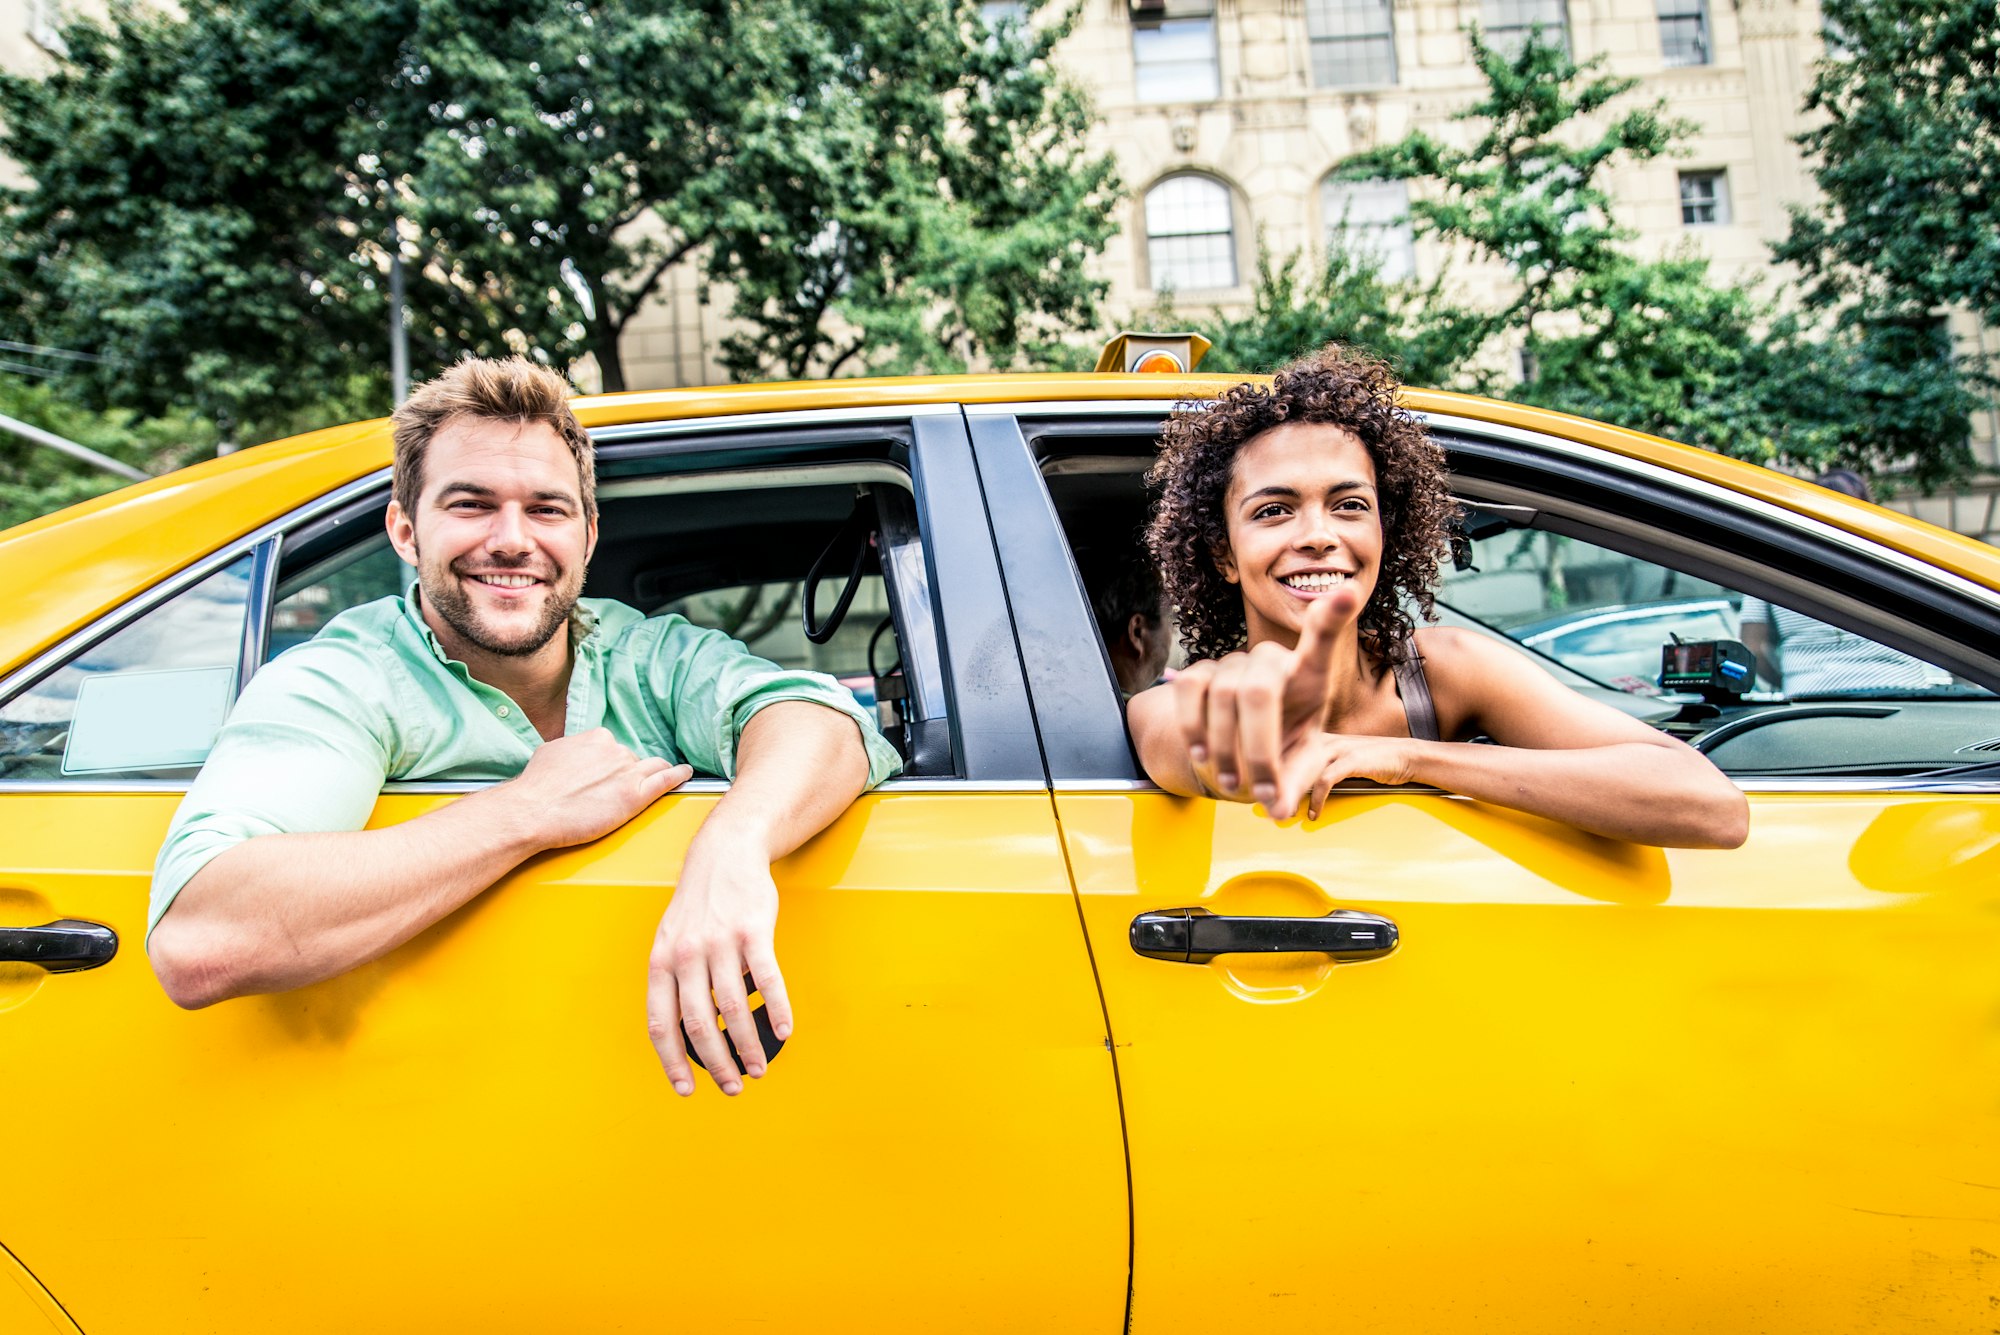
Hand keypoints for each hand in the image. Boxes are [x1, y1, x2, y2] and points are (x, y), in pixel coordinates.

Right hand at [503, 728, 691, 847]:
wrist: (533, 810)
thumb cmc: (537, 786)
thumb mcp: (552, 752)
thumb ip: (572, 749)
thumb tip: (575, 754)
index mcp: (597, 738)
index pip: (615, 749)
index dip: (612, 765)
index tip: (609, 775)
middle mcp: (616, 751)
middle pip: (632, 761)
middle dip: (626, 775)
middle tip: (613, 792)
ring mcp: (628, 772)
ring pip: (652, 769)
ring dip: (652, 776)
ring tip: (658, 781)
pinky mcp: (635, 795)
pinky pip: (666, 780)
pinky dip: (678, 776)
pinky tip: (685, 774)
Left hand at [645, 835, 789, 1096]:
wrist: (724, 854)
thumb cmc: (698, 906)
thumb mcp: (671, 941)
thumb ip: (675, 983)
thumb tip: (690, 1035)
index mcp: (662, 962)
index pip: (661, 1024)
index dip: (673, 1061)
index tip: (688, 1090)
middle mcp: (687, 955)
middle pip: (698, 1023)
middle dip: (716, 1063)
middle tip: (733, 1086)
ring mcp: (720, 942)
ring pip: (732, 1008)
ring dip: (747, 1045)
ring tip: (759, 1068)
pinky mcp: (753, 931)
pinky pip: (767, 979)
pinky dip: (776, 1009)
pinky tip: (783, 1031)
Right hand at [1169, 594, 1346, 805]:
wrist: (1244, 750)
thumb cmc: (1284, 752)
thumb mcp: (1301, 769)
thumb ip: (1295, 786)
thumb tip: (1279, 811)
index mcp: (1308, 677)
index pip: (1321, 641)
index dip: (1331, 617)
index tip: (1346, 593)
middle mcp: (1271, 661)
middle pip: (1257, 689)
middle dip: (1255, 747)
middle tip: (1257, 791)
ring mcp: (1233, 663)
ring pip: (1222, 696)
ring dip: (1225, 750)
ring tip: (1232, 784)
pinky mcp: (1200, 673)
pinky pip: (1189, 691)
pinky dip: (1193, 729)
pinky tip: (1202, 756)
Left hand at [1277, 732, 1420, 820]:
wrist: (1406, 756)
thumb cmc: (1370, 762)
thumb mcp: (1337, 760)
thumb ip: (1315, 768)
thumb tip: (1290, 789)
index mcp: (1316, 737)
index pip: (1282, 751)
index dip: (1268, 773)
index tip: (1259, 794)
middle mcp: (1323, 738)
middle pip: (1286, 759)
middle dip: (1273, 785)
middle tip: (1263, 807)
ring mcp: (1337, 747)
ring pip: (1302, 769)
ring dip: (1289, 794)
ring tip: (1283, 812)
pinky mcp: (1352, 759)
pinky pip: (1325, 780)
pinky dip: (1316, 799)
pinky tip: (1313, 814)